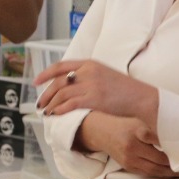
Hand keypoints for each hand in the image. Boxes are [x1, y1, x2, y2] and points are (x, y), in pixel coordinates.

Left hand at [35, 59, 157, 123]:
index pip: (61, 66)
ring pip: (62, 94)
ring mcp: (91, 84)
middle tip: (39, 104)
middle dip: (46, 94)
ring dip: (51, 104)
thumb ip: (88, 76)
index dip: (46, 74)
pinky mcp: (95, 98)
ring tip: (46, 112)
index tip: (36, 81)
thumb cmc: (124, 90)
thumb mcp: (104, 74)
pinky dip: (60, 110)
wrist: (141, 97)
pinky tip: (56, 114)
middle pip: (59, 81)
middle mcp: (88, 71)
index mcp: (90, 63)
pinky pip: (70, 104)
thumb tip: (70, 85)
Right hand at [77, 112, 177, 177]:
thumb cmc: (123, 124)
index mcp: (137, 130)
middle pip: (159, 159)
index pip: (160, 140)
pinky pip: (146, 172)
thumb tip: (175, 134)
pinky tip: (167, 173)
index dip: (173, 147)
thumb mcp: (138, 119)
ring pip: (153, 169)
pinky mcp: (127, 166)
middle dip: (175, 164)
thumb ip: (154, 126)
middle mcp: (133, 146)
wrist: (101, 132)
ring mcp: (129, 158)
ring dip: (168, 172)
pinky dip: (158, 174)